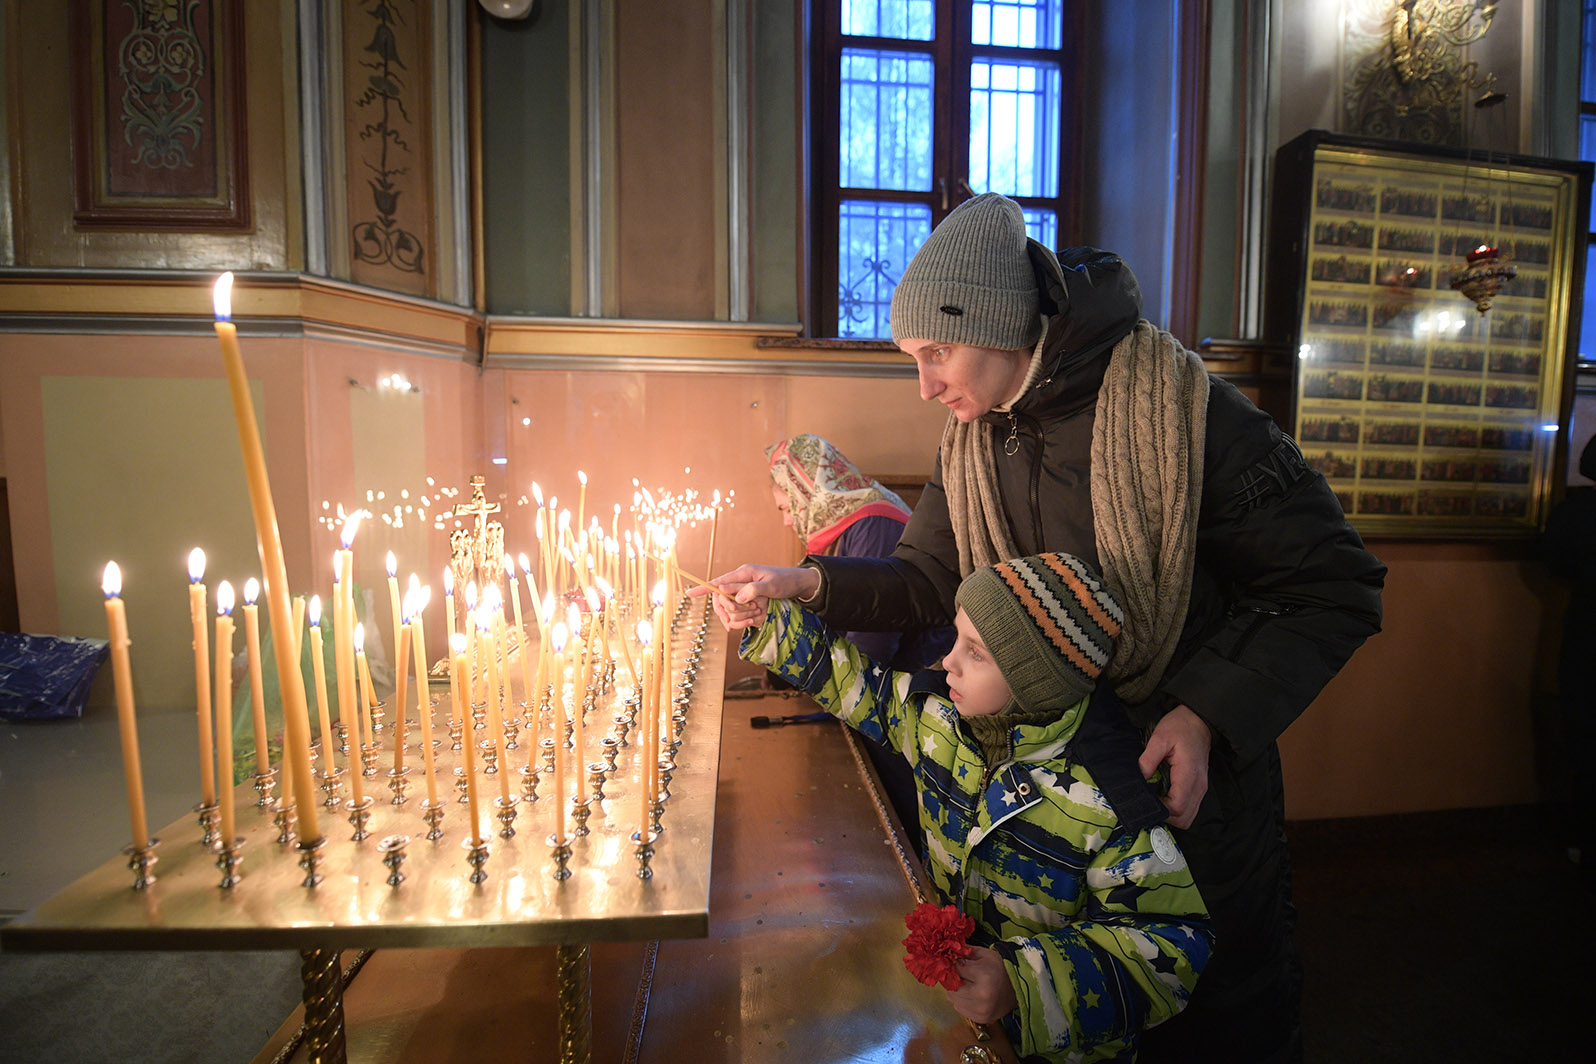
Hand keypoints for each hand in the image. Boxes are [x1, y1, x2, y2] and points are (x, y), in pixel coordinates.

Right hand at [689, 564, 819, 630]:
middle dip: (729, 610)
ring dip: (738, 616)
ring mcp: (744, 591)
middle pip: (721, 598)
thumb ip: (753, 590)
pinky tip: (751, 622)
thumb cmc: (786, 581)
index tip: (689, 594)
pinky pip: (737, 611)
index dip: (703, 588)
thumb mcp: (772, 585)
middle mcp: (741, 581)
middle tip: (749, 614)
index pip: (719, 581)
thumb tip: (736, 597)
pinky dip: (741, 618)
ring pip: (729, 607)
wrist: (799, 584)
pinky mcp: (749, 599)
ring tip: (755, 617)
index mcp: (743, 573)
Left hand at [944, 946, 1016, 1023]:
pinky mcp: (982, 1019)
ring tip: (970, 985)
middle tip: (964, 975)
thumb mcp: (984, 954)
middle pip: (951, 987)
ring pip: (953, 1000)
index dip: (954, 965)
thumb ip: (964, 953)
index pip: (955, 970)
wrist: (1019, 988)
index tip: (957, 963)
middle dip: (954, 980)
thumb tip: (947, 954)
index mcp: (983, 976)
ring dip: (957, 992)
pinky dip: (963, 1002)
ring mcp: (982, 1010)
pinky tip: (973, 995)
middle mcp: (981, 996)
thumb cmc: (1002, 968)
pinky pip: (960, 1009)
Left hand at [1137, 704, 1211, 829]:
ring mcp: (1201, 787)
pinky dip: (1178, 808)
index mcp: (1189, 775)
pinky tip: (1164, 796)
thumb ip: (1148, 760)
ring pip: (1189, 816)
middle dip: (1166, 816)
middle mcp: (1199, 785)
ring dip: (1173, 814)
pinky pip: (1191, 806)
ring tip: (1156, 800)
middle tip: (1150, 803)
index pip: (1178, 807)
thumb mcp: (1159, 738)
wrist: (1198, 719)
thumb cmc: (1180, 726)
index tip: (1147, 800)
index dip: (1161, 809)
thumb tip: (1139, 780)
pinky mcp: (1199, 786)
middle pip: (1185, 818)